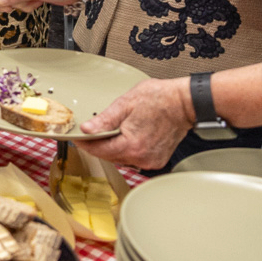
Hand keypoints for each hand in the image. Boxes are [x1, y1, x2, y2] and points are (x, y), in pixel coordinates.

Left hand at [71, 77, 193, 170]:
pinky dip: (126, 149)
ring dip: (112, 148)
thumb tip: (87, 129)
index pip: (99, 151)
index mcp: (132, 145)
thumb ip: (104, 120)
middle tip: (89, 133)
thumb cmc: (159, 99)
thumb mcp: (125, 104)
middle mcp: (142, 157)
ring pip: (121, 158)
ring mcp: (151, 160)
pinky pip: (134, 158)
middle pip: (109, 156)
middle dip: (97, 145)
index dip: (85, 144)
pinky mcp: (157, 160)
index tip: (76, 138)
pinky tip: (125, 137)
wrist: (185, 103)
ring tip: (109, 131)